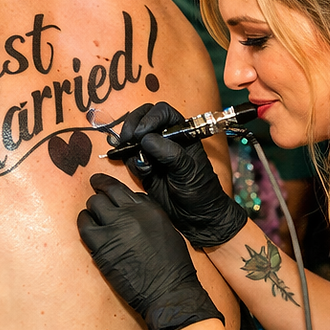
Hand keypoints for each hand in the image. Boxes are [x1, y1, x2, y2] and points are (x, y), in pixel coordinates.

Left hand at [78, 174, 224, 329]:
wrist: (168, 290)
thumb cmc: (172, 264)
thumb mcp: (165, 227)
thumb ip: (147, 211)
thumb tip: (131, 202)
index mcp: (148, 209)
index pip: (120, 187)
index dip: (106, 183)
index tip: (99, 183)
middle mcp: (130, 214)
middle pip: (104, 194)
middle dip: (98, 196)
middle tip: (96, 200)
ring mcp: (114, 229)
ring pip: (93, 206)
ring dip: (91, 209)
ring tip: (92, 215)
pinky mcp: (102, 247)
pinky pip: (85, 226)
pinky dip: (84, 223)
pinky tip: (88, 227)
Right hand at [116, 101, 247, 247]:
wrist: (196, 218)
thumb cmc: (200, 192)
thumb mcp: (188, 170)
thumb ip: (170, 153)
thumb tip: (147, 139)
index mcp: (182, 133)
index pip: (163, 112)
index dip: (150, 117)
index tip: (142, 132)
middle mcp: (165, 138)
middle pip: (143, 118)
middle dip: (133, 126)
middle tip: (128, 140)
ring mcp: (152, 152)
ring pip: (133, 136)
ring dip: (129, 144)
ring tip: (137, 160)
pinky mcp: (143, 166)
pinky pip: (129, 156)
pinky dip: (128, 160)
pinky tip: (140, 170)